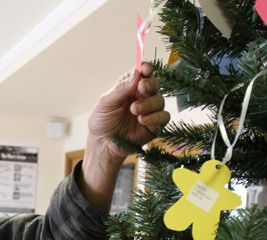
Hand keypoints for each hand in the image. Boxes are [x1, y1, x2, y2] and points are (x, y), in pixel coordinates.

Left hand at [80, 62, 169, 211]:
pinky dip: (155, 117)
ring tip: (134, 110)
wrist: (103, 144)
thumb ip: (120, 89)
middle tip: (141, 88)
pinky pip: (163, 117)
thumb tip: (136, 73)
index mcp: (130, 87)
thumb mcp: (106, 103)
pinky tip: (142, 120)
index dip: (146, 68)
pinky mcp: (155, 126)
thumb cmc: (102, 121)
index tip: (145, 68)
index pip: (142, 73)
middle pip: (155, 84)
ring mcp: (150, 111)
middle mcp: (142, 97)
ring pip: (160, 100)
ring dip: (149, 103)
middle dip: (150, 84)